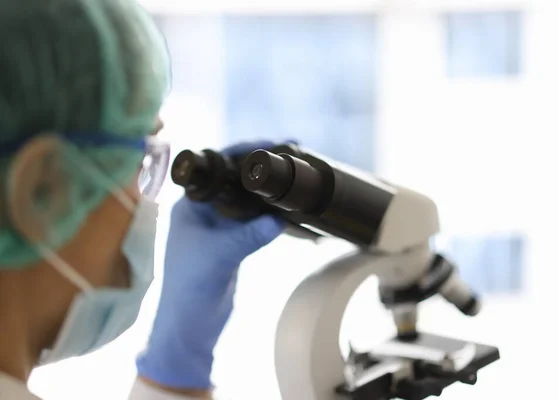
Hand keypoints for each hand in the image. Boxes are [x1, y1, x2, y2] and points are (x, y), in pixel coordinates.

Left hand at [136, 141, 284, 389]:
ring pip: (245, 202)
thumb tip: (280, 219)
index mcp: (188, 205)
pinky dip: (268, 217)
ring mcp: (217, 229)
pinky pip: (252, 223)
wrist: (189, 325)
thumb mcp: (220, 255)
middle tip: (288, 158)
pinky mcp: (230, 244)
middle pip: (233, 181)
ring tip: (291, 182)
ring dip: (264, 195)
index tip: (270, 145)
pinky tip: (287, 213)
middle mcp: (201, 212)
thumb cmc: (189, 287)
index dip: (243, 153)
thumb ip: (250, 234)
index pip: (216, 168)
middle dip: (258, 171)